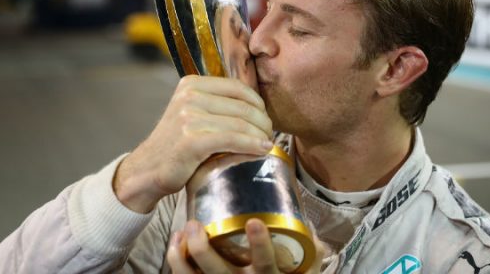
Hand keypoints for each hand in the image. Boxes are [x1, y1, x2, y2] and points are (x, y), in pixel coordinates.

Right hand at [113, 76, 272, 212]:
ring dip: (261, 135)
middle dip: (263, 122)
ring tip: (267, 143)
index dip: (258, 103)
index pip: (237, 87)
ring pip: (240, 123)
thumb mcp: (192, 114)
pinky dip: (252, 145)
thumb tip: (259, 108)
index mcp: (191, 84)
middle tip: (269, 135)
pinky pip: (233, 139)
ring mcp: (188, 117)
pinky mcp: (191, 140)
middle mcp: (189, 96)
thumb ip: (217, 105)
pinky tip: (262, 149)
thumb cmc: (176, 145)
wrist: (147, 170)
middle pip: (242, 106)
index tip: (265, 119)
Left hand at [167, 219, 324, 273]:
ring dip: (184, 256)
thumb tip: (313, 230)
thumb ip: (311, 250)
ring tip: (182, 230)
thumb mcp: (305, 269)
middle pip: (219, 272)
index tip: (254, 222)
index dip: (260, 245)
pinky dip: (177, 262)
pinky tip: (176, 241)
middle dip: (203, 249)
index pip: (265, 263)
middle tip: (196, 225)